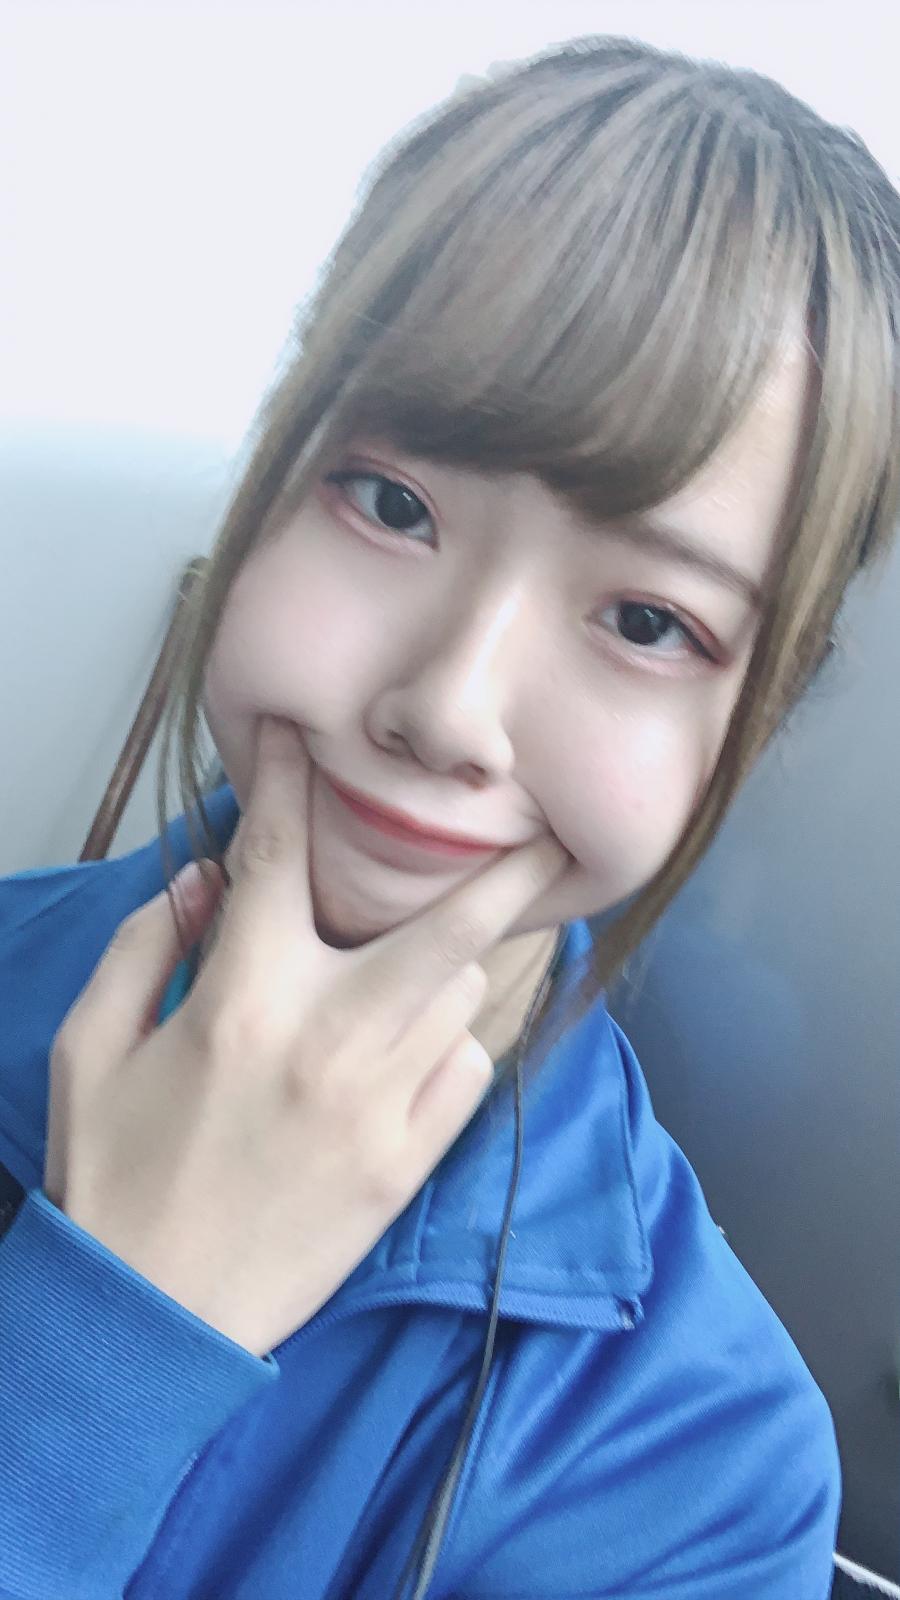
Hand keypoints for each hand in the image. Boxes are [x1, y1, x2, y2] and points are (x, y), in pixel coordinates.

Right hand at [44, 716, 568, 1356]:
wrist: (150, 1320)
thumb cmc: (112, 1178)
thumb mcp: (91, 1050)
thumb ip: (142, 946)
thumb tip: (202, 879)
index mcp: (242, 1001)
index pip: (278, 856)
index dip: (288, 779)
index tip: (302, 735)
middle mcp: (329, 1041)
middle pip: (448, 929)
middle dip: (507, 874)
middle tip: (549, 839)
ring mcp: (382, 1107)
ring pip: (463, 996)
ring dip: (451, 964)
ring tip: (431, 958)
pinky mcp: (408, 1165)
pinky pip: (465, 1072)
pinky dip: (449, 1044)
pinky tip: (415, 1046)